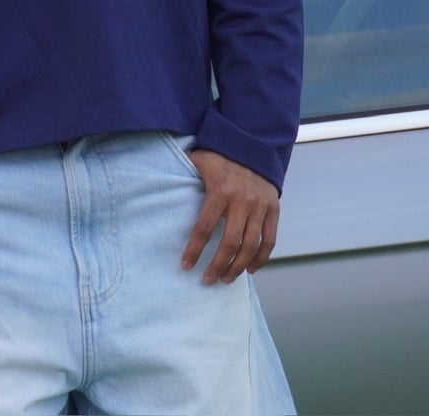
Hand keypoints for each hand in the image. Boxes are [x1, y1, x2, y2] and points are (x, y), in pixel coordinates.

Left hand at [182, 149, 279, 283]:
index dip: (194, 249)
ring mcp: (260, 206)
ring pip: (251, 245)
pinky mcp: (273, 209)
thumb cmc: (218, 157)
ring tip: (226, 279)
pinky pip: (269, 239)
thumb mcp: (198, 162)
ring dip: (238, 266)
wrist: (252, 147)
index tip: (186, 265)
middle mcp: (242, 201)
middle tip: (208, 280)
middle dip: (218, 265)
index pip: (204, 227)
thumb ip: (183, 175)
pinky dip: (261, 257)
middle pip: (230, 242)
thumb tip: (154, 182)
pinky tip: (250, 269)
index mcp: (220, 191)